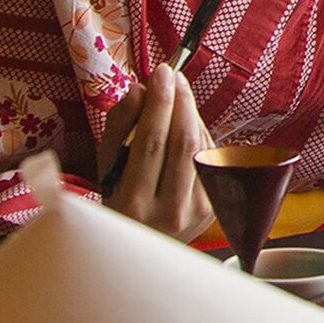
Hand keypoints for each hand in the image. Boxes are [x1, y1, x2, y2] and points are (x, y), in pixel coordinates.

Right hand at [95, 63, 215, 241]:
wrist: (143, 249)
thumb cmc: (119, 201)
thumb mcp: (108, 167)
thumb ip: (120, 126)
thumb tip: (140, 89)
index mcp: (133, 203)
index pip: (152, 143)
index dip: (159, 103)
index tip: (161, 72)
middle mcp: (169, 211)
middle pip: (183, 141)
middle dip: (180, 101)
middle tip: (173, 76)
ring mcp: (197, 212)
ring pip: (201, 147)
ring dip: (191, 115)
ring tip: (177, 98)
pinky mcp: (215, 208)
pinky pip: (211, 159)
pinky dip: (201, 136)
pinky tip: (187, 127)